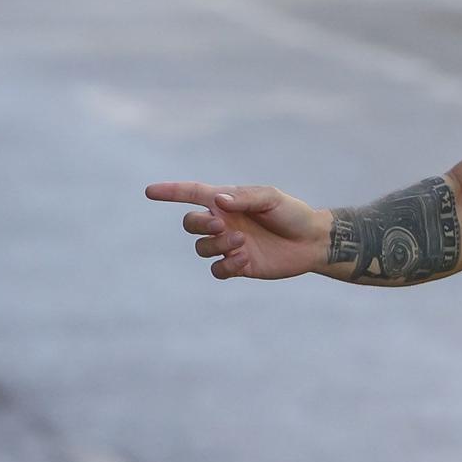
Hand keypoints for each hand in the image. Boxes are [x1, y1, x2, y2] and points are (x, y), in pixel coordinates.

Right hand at [146, 181, 326, 280]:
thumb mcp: (271, 198)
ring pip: (201, 248)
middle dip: (199, 225)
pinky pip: (216, 270)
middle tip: (223, 226)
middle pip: (190, 223)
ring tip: (242, 242)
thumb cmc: (292, 213)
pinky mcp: (238, 265)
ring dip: (217, 246)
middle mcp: (224, 222)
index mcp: (227, 201)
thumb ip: (244, 198)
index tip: (149, 192)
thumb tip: (217, 201)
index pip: (192, 194)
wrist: (312, 241)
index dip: (170, 192)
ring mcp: (229, 245)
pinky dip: (226, 266)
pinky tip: (244, 260)